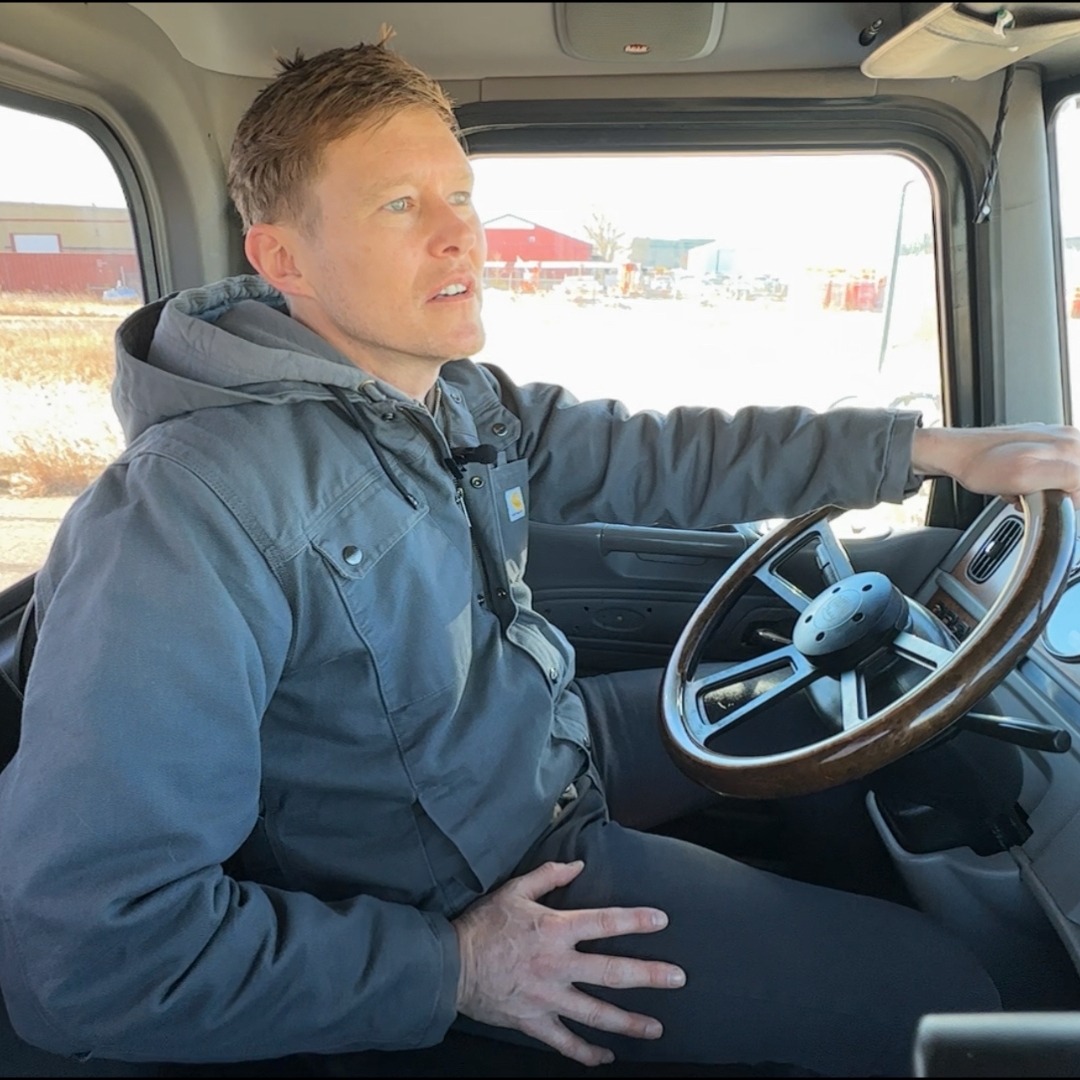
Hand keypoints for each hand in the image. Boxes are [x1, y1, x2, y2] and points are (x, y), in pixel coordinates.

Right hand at [452, 859, 684, 1065]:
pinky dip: (587, 1053)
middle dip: (649, 975)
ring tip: (656, 1029)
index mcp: (554, 929)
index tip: (662, 921)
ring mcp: (547, 997)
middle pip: (612, 972)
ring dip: (629, 1023)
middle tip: (678, 978)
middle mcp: (557, 964)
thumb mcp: (514, 890)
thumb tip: (578, 865)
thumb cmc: (483, 924)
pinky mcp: (534, 1022)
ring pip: (597, 1014)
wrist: (449, 964)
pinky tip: (607, 1058)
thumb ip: (548, 875)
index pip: (604, 922)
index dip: (635, 921)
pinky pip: (566, 1043)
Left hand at [912, 424, 1079, 505]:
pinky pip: (1045, 476)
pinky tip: (1015, 486)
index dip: (1067, 500)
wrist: (955, 454)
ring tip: (1019, 490)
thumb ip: (1066, 478)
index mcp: (1070, 444)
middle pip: (1073, 482)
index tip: (1046, 503)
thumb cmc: (981, 466)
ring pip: (1059, 482)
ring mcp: (1052, 441)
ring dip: (1040, 493)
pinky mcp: (1038, 448)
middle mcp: (1066, 438)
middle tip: (1029, 496)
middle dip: (1052, 496)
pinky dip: (1031, 486)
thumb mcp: (1026, 477)